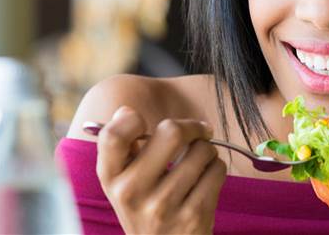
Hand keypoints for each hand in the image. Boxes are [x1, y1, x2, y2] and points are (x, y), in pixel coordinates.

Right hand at [96, 106, 225, 234]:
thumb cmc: (145, 206)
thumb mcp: (123, 182)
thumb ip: (122, 147)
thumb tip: (127, 111)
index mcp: (111, 179)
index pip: (113, 136)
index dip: (130, 119)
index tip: (144, 123)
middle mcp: (132, 193)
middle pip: (171, 132)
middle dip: (191, 127)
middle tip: (197, 132)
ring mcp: (163, 206)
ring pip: (202, 150)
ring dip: (207, 150)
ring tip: (200, 162)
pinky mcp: (193, 216)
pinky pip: (217, 170)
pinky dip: (216, 168)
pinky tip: (206, 179)